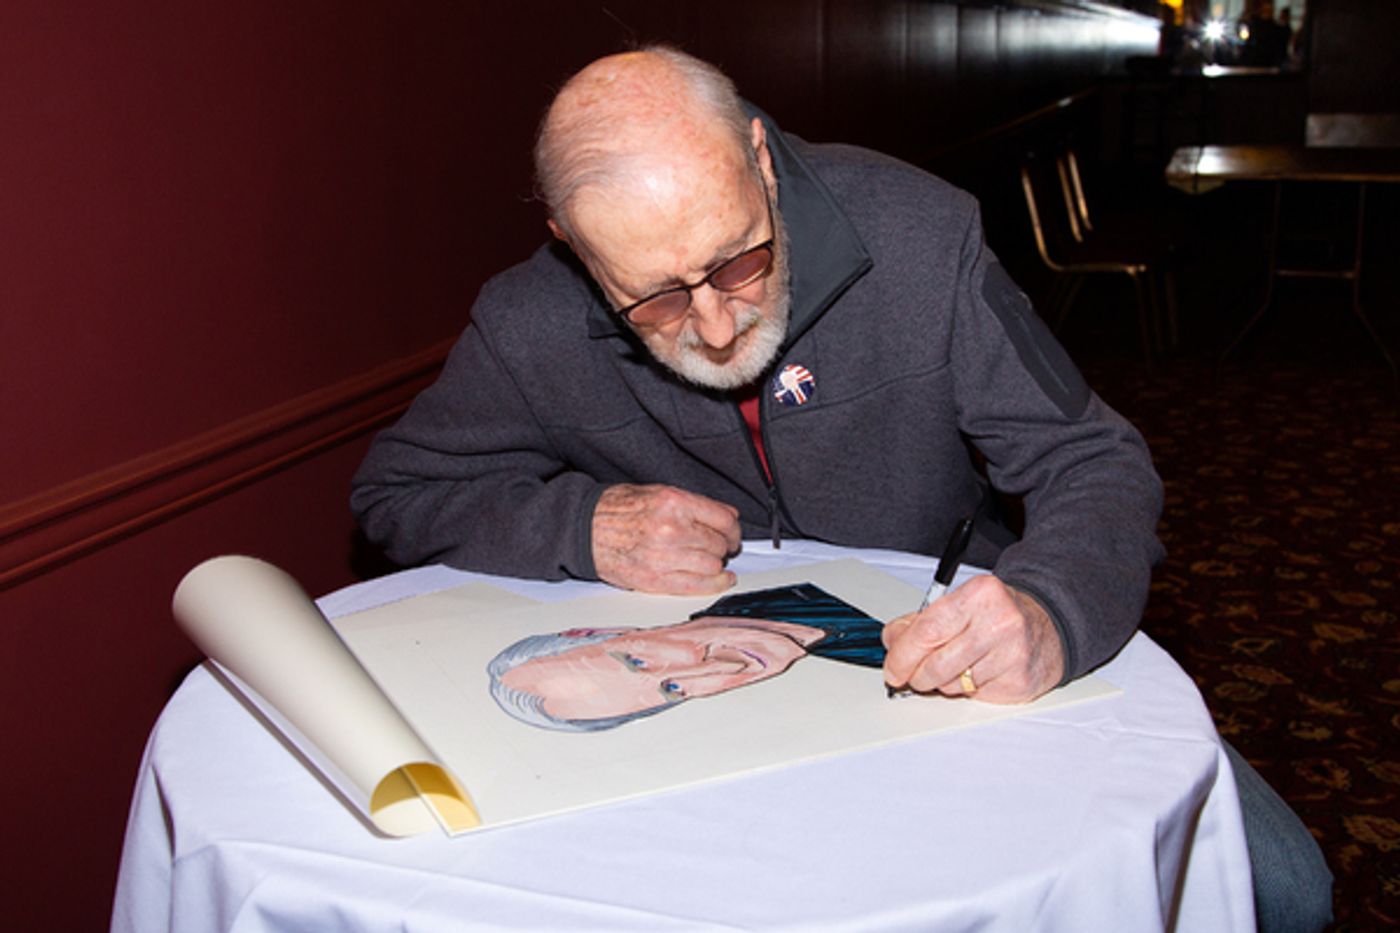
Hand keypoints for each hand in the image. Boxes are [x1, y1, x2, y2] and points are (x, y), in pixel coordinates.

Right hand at [591, 483, 741, 594]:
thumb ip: (694, 505)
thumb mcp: (657, 493)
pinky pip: (697, 586)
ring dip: (717, 565)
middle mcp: (671, 530)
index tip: (732, 533)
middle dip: (724, 547)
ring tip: (713, 561)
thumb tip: (728, 516)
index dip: (733, 528)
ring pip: (712, 566)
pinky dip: (715, 584)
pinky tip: (721, 579)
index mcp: (673, 503)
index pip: (722, 519)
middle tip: (721, 547)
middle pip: (718, 544)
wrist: (584, 529)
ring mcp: (664, 557)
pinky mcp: (655, 580)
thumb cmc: (617, 509)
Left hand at [881, 575, 1064, 702]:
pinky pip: (974, 695)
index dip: (902, 655)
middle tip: (912, 676)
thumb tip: (892, 642)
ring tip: (955, 667)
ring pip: (951, 685)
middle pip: (935, 664)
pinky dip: (967, 689)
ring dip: (942, 683)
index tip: (893, 668)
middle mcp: (999, 622)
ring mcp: (1012, 654)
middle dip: (915, 675)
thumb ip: (921, 621)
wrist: (1049, 626)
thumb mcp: (960, 604)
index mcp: (979, 595)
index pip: (926, 631)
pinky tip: (979, 672)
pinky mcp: (1019, 681)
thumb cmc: (998, 615)